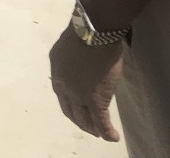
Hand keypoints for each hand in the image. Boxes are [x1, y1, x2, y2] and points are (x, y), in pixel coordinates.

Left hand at [50, 25, 122, 141]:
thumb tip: (81, 64)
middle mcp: (63, 85)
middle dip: (80, 120)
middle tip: (89, 126)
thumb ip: (72, 59)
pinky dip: (107, 132)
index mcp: (56, 69)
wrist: (94, 31)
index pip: (61, 94)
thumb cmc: (87, 31)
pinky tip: (113, 137)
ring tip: (100, 133)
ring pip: (84, 119)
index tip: (78, 109)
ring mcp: (78, 94)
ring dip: (92, 128)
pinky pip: (101, 122)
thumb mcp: (70, 46)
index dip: (70, 104)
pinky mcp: (94, 100)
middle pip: (70, 110)